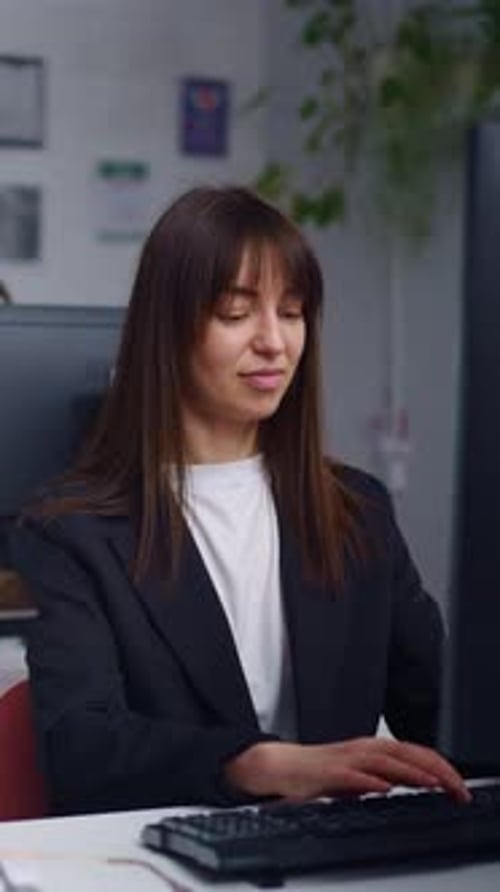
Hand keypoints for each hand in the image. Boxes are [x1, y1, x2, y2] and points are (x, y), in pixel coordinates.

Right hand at [225, 736, 470, 802]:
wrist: (282, 766)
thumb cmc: (319, 771)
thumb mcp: (360, 775)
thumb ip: (382, 777)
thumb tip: (407, 785)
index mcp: (372, 748)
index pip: (413, 753)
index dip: (439, 766)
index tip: (457, 784)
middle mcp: (363, 748)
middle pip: (405, 753)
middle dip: (435, 769)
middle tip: (456, 787)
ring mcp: (346, 758)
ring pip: (384, 760)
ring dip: (411, 772)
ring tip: (432, 783)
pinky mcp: (328, 772)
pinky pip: (352, 775)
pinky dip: (370, 780)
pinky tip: (384, 788)